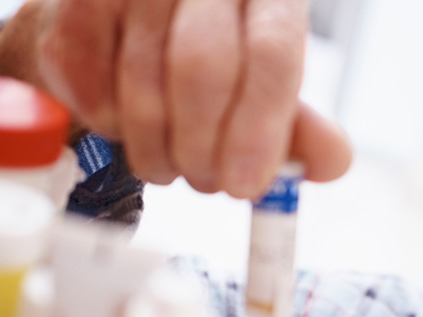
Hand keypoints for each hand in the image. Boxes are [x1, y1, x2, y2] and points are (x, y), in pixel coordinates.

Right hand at [0, 0, 350, 195]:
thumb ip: (299, 127)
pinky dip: (110, 125)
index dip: (258, 128)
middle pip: (202, 68)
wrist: (123, 25)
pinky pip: (89, 83)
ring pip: (141, 84)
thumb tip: (333, 162)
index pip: (272, 51)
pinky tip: (127, 127)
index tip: (245, 184)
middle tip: (205, 182)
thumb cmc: (209, 60)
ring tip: (169, 163)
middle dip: (201, 148)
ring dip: (155, 149)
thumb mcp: (265, 90)